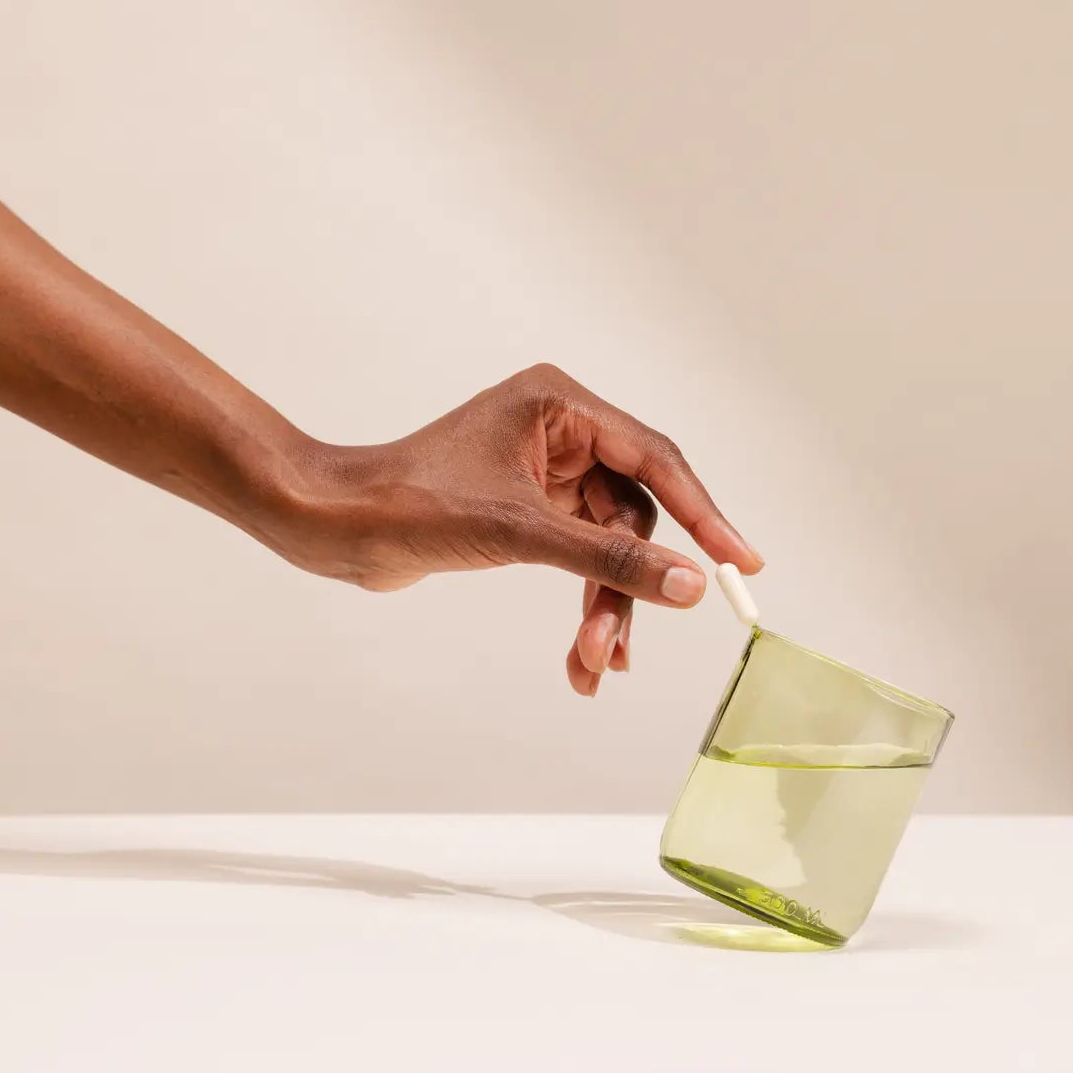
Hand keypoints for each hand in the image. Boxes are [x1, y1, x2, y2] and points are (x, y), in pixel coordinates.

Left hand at [276, 364, 763, 695]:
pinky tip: (581, 659)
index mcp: (561, 404)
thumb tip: (690, 584)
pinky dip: (583, 603)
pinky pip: (579, 557)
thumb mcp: (518, 532)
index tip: (744, 564)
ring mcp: (543, 471)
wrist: (328, 526)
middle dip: (627, 586)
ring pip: (607, 545)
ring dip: (604, 607)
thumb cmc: (406, 505)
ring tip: (592, 668)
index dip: (705, 515)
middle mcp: (559, 429)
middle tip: (620, 651)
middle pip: (631, 514)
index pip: (655, 461)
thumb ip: (609, 557)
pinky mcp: (527, 508)